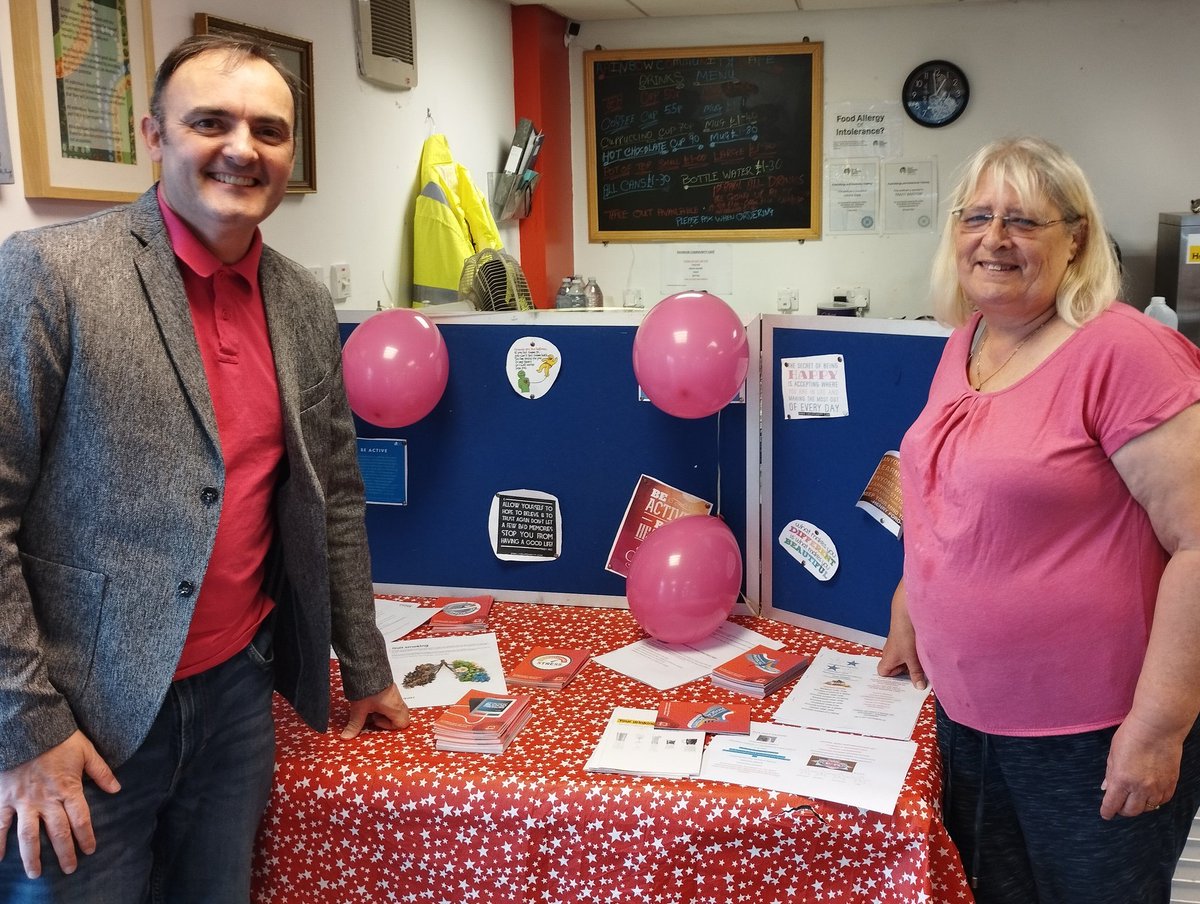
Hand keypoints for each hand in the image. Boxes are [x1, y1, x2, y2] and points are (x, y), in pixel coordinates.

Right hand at [0, 731, 119, 877]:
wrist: (27, 728)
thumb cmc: (59, 738)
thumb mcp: (86, 751)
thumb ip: (101, 772)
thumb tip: (117, 789)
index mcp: (67, 788)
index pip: (80, 819)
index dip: (86, 837)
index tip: (90, 850)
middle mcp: (46, 799)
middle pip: (57, 832)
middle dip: (64, 853)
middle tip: (69, 869)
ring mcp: (23, 801)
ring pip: (28, 835)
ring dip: (31, 856)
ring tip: (35, 874)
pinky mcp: (4, 799)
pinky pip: (0, 824)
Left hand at [340, 683, 409, 738]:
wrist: (368, 667)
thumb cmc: (367, 689)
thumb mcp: (359, 709)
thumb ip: (354, 725)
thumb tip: (346, 737)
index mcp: (395, 708)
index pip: (403, 723)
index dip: (389, 726)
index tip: (375, 721)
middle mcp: (398, 701)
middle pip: (401, 715)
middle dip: (387, 719)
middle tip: (373, 716)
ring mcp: (395, 693)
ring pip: (395, 707)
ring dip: (383, 711)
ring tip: (369, 708)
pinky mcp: (389, 687)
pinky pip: (390, 699)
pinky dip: (382, 703)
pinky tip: (369, 700)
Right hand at [878, 631, 927, 689]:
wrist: (906, 616)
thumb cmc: (904, 636)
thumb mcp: (913, 659)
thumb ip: (916, 674)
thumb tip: (918, 686)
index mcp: (887, 659)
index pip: (883, 672)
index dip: (892, 678)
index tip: (903, 680)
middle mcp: (889, 652)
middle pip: (894, 667)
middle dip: (905, 671)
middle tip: (915, 673)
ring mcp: (895, 645)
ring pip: (901, 658)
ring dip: (910, 661)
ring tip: (919, 661)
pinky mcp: (902, 639)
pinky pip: (906, 650)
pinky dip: (912, 653)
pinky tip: (920, 651)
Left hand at [1100, 714, 1181, 819]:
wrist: (1158, 727)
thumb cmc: (1133, 735)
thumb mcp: (1113, 753)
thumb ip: (1110, 773)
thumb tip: (1106, 787)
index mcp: (1121, 779)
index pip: (1112, 804)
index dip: (1107, 811)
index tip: (1106, 814)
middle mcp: (1140, 787)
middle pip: (1131, 811)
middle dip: (1122, 810)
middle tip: (1119, 805)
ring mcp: (1157, 787)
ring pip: (1148, 808)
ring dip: (1139, 806)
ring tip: (1134, 799)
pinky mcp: (1171, 784)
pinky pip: (1162, 801)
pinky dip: (1154, 801)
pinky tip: (1149, 795)